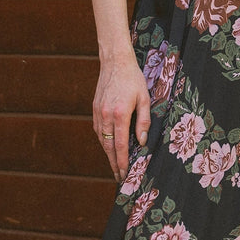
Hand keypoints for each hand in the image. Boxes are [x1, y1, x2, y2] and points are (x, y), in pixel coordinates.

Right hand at [94, 52, 150, 182]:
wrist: (115, 62)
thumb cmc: (133, 79)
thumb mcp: (144, 99)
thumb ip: (144, 122)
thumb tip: (142, 142)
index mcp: (120, 114)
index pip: (120, 144)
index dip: (122, 161)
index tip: (125, 173)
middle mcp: (106, 115)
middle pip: (108, 146)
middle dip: (114, 163)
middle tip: (119, 177)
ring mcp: (98, 112)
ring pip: (101, 139)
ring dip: (108, 154)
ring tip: (115, 166)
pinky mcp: (95, 109)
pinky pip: (98, 130)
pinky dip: (103, 141)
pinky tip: (109, 147)